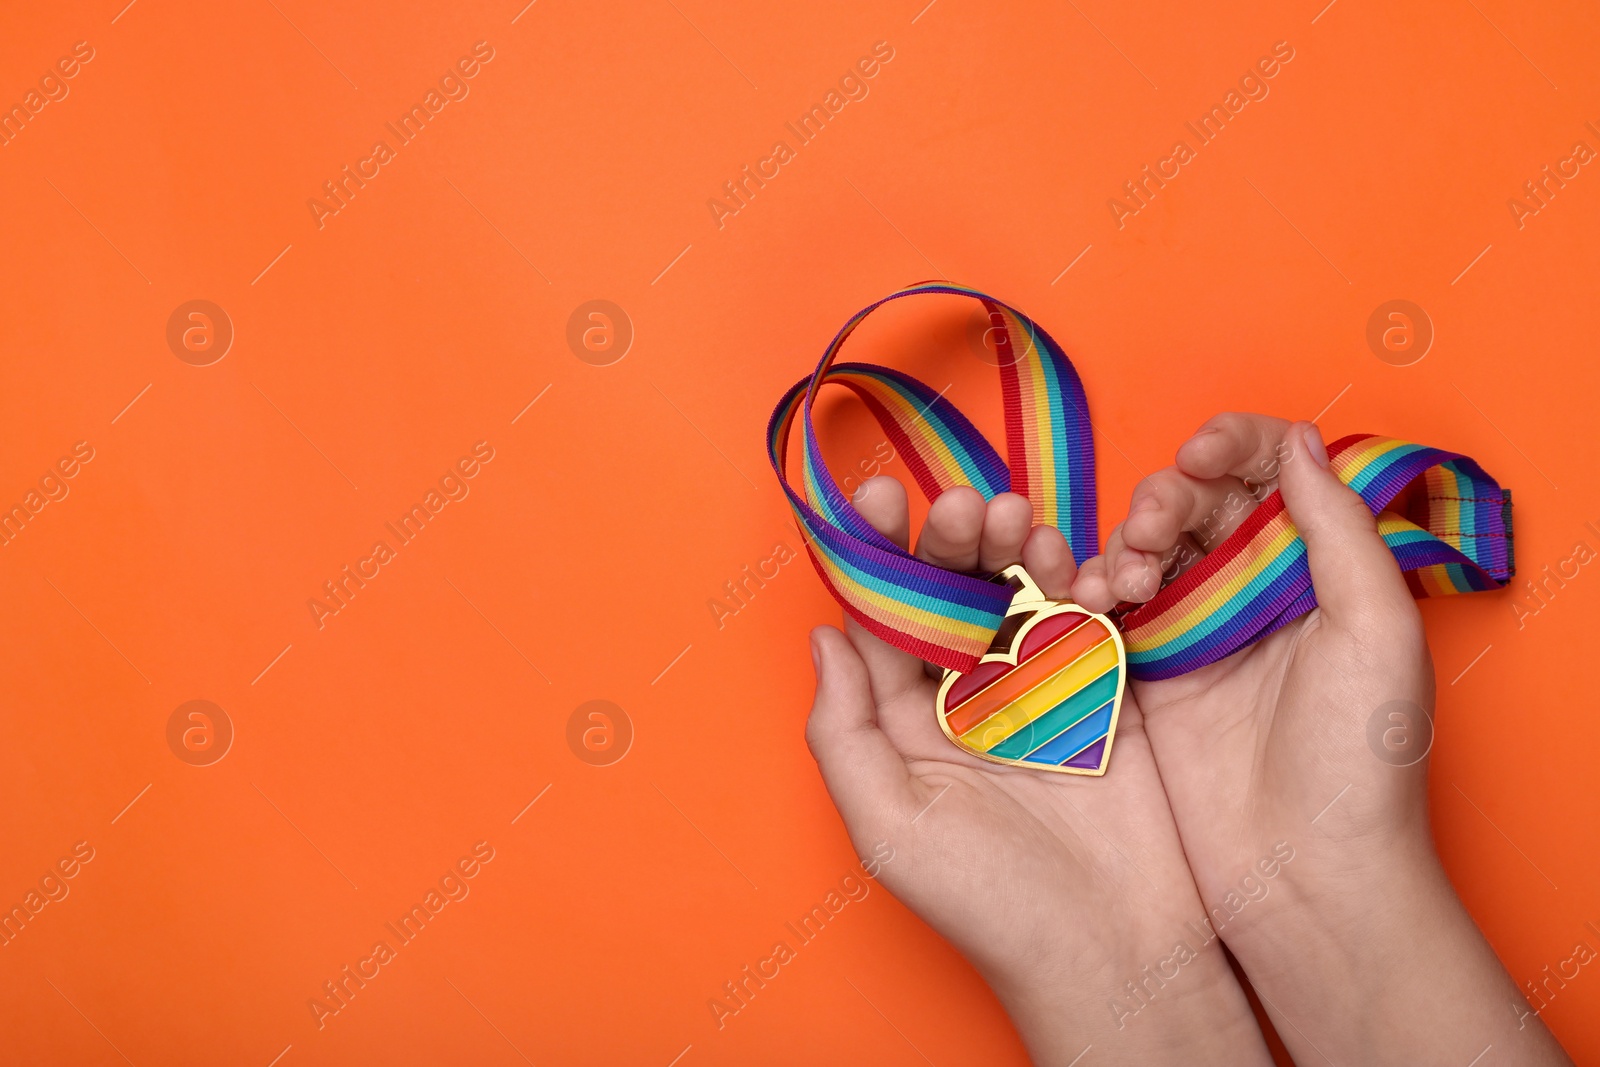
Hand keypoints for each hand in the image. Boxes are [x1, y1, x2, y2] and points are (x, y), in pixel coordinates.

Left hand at [805, 478, 1270, 1063]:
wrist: (1118, 951)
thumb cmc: (992, 904)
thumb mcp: (891, 827)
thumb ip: (843, 733)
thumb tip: (821, 638)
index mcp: (908, 722)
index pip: (885, 621)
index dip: (879, 558)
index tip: (878, 499)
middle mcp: (968, 697)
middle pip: (950, 595)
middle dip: (950, 542)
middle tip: (962, 506)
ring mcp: (1038, 689)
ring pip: (1016, 594)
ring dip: (1012, 548)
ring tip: (1013, 518)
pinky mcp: (1103, 689)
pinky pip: (1084, 618)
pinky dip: (1077, 580)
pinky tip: (1067, 557)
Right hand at [1074, 415, 1570, 1064]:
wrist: (1305, 878)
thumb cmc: (1360, 763)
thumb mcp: (1376, 632)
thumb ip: (1340, 529)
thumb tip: (1301, 441)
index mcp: (1317, 572)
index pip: (1272, 475)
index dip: (1233, 445)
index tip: (1201, 452)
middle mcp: (1254, 594)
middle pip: (1198, 502)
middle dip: (1168, 495)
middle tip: (1157, 526)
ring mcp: (1196, 634)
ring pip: (1146, 549)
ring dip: (1127, 541)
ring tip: (1127, 577)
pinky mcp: (1147, 676)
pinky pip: (1109, 609)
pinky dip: (1094, 590)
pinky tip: (1097, 600)